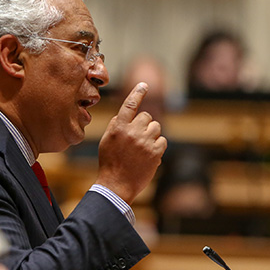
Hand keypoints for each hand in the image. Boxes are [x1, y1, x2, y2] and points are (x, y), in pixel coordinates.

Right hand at [96, 83, 166, 203]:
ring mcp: (145, 142)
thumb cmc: (110, 163)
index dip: (138, 93)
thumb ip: (116, 125)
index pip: (130, 104)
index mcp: (118, 127)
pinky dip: (157, 147)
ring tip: (142, 149)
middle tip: (137, 138)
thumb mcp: (106, 141)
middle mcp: (132, 132)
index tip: (145, 85)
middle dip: (144, 125)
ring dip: (151, 135)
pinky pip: (162, 140)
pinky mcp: (155, 152)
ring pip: (156, 127)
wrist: (117, 185)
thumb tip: (126, 114)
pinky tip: (148, 156)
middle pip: (147, 116)